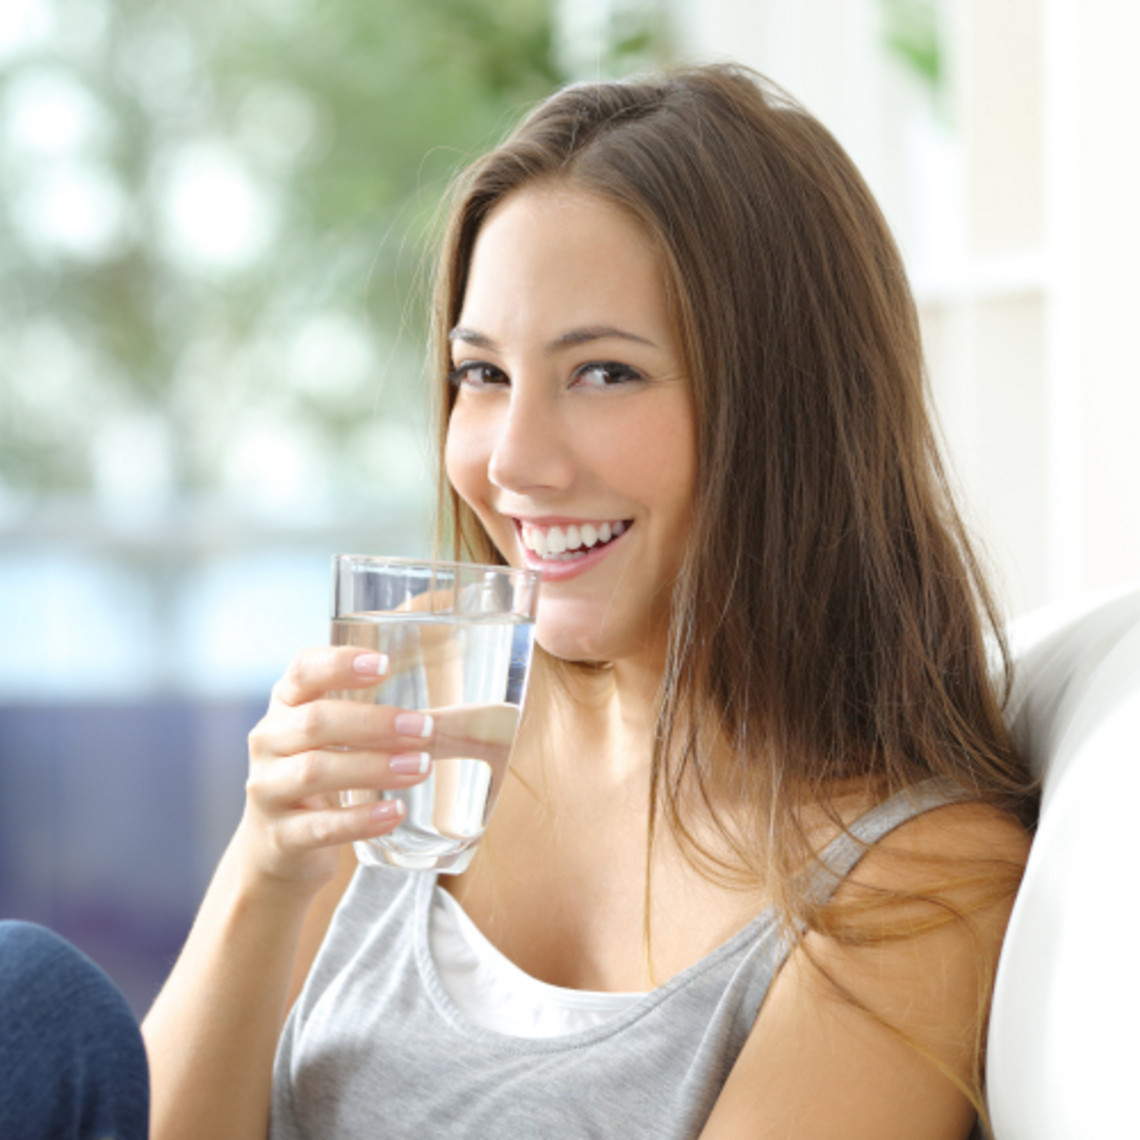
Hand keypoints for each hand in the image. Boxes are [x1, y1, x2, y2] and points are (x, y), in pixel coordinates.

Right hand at [239, 646, 434, 892]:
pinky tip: (394, 812)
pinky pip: (320, 827)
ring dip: (373, 767)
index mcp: (286, 705)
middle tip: (425, 727)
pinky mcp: (280, 836)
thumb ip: (374, 706)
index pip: (303, 671)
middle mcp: (270, 741)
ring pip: (315, 771)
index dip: (339, 664)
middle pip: (316, 721)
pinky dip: (360, 819)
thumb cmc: (322, 770)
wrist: (278, 847)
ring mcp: (268, 790)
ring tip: (421, 767)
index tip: (384, 664)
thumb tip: (458, 690)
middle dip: (374, 722)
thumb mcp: (334, 733)